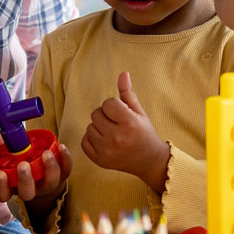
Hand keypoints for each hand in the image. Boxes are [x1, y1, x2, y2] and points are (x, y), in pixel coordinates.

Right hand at [0, 138, 71, 211]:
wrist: (39, 168)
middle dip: (25, 180)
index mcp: (12, 187)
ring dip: (49, 168)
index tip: (1, 174)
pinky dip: (65, 158)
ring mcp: (47, 184)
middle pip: (27, 193)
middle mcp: (30, 190)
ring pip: (50, 182)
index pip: (3, 194)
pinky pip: (66, 170)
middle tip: (23, 165)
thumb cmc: (17, 161)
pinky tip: (60, 147)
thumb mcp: (3, 154)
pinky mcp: (61, 176)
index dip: (1, 186)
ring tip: (46, 153)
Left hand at [81, 73, 169, 190]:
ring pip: (89, 127)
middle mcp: (117, 138)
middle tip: (116, 123)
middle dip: (105, 116)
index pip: (108, 103)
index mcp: (129, 123)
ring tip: (111, 133)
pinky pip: (84, 141)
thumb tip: (123, 73)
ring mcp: (107, 151)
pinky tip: (104, 141)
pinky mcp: (100, 160)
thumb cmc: (145, 133)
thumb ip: (128, 93)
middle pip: (96, 114)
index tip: (121, 113)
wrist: (149, 161)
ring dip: (98, 127)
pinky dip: (91, 139)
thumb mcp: (139, 112)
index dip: (113, 106)